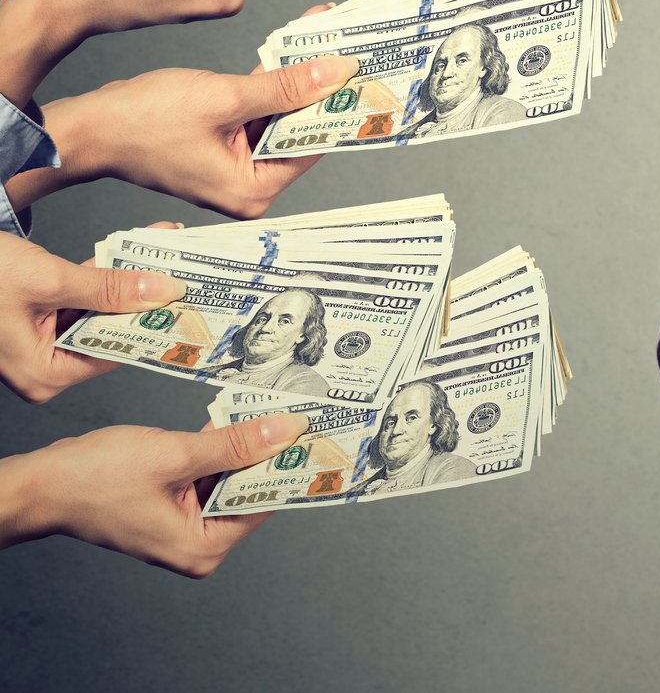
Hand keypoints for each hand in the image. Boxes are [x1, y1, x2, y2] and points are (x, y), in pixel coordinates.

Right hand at [0, 223, 182, 402]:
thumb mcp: (50, 281)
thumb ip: (108, 289)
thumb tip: (163, 292)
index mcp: (44, 374)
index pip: (115, 352)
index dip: (155, 327)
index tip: (194, 308)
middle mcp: (43, 365)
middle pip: (111, 329)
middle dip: (148, 295)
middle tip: (190, 271)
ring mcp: (40, 342)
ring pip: (101, 309)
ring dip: (132, 277)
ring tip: (171, 250)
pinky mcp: (39, 317)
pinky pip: (82, 297)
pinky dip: (107, 272)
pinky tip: (139, 248)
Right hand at [0, 412, 306, 576]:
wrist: (41, 484)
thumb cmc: (94, 479)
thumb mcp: (176, 454)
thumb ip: (235, 444)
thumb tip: (286, 432)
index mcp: (203, 546)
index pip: (265, 500)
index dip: (290, 464)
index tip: (321, 435)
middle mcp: (197, 544)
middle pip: (250, 489)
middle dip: (269, 451)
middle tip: (299, 412)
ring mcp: (183, 527)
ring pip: (231, 478)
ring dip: (244, 446)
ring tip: (271, 410)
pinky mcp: (171, 507)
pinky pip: (208, 476)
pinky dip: (219, 450)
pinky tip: (232, 420)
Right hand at [8, 51, 355, 218]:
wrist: (86, 127)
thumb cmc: (140, 122)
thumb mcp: (224, 98)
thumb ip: (285, 88)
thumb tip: (337, 73)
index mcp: (254, 189)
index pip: (314, 142)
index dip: (339, 103)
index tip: (366, 72)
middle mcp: (249, 185)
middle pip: (300, 128)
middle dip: (322, 87)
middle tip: (350, 48)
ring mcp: (235, 167)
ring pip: (281, 116)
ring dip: (298, 80)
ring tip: (324, 41)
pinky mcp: (222, 146)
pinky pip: (258, 113)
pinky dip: (271, 84)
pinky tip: (289, 53)